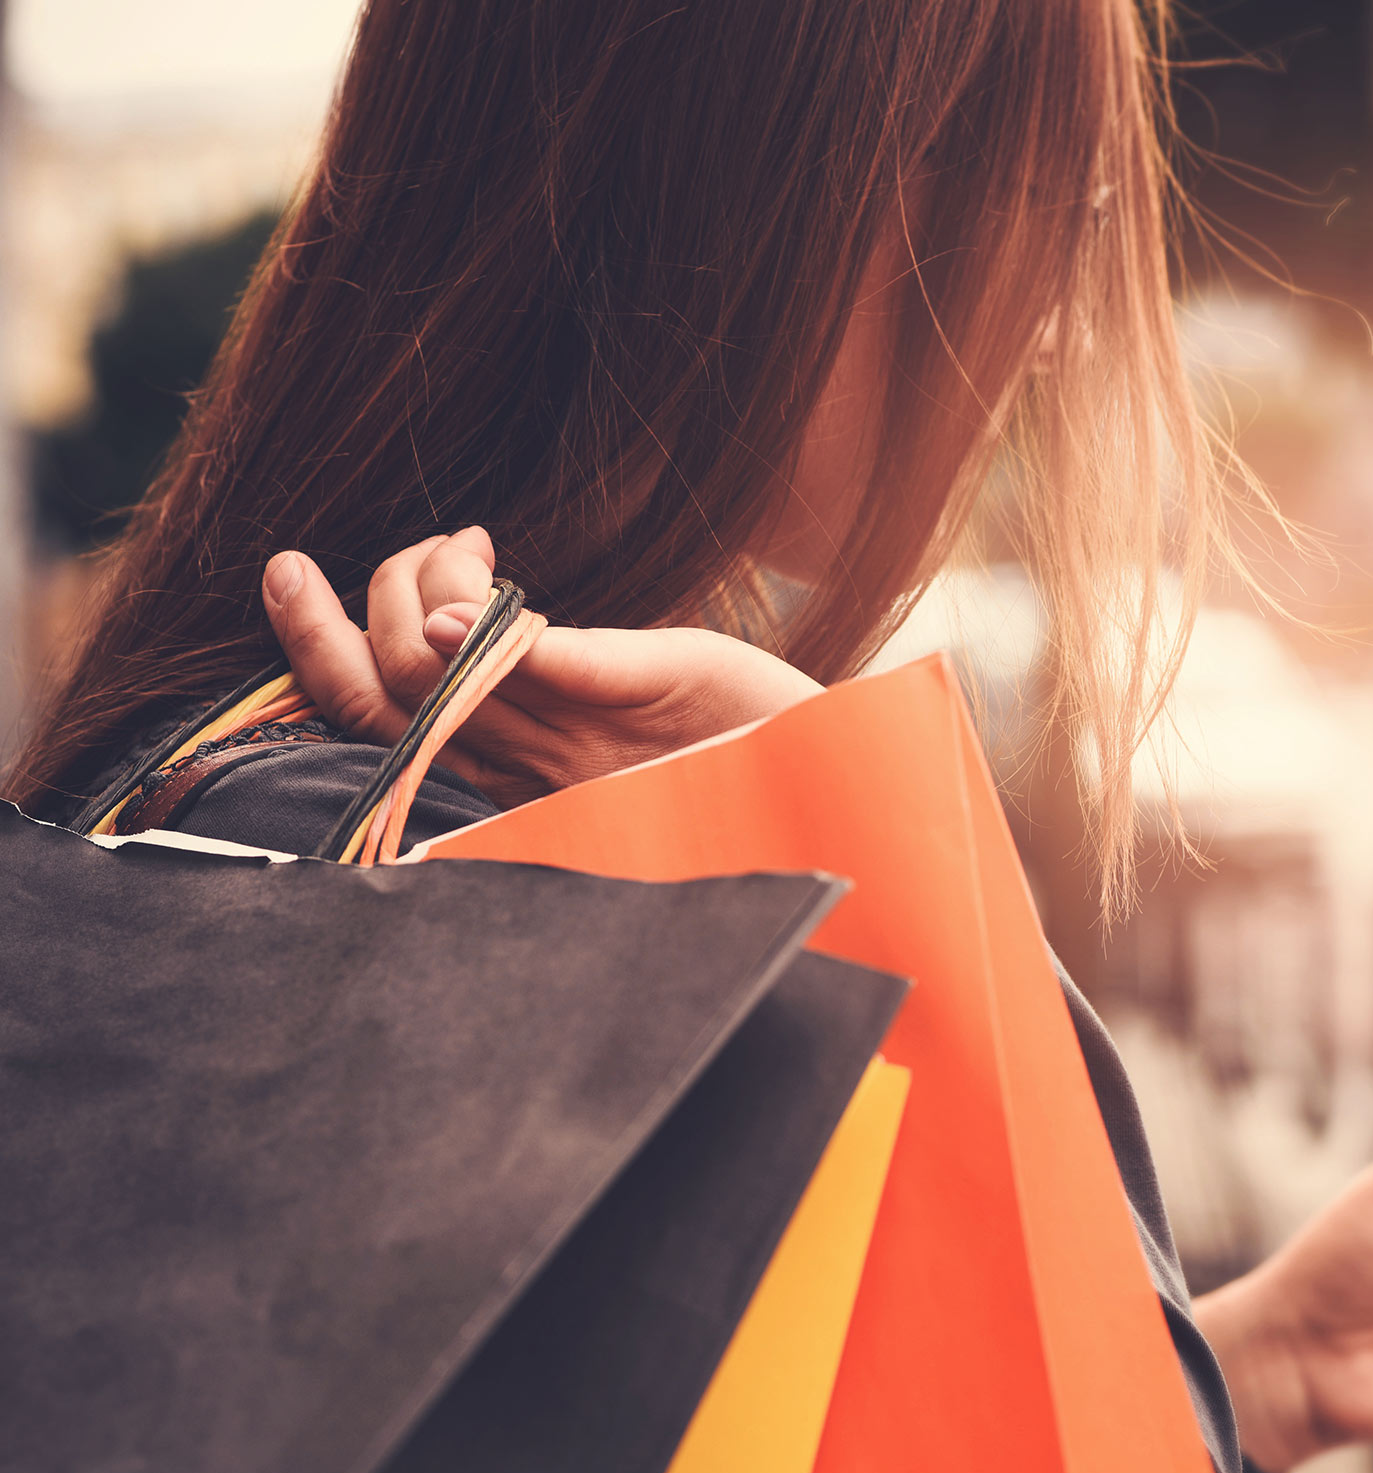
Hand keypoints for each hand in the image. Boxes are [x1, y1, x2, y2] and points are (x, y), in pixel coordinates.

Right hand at [260, 526, 822, 806]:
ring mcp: (576, 738)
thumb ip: (549, 663)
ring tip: (469, 550)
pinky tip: (479, 591)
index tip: (291, 570)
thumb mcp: (632, 688)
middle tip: (339, 557)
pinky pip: (543, 665)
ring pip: (438, 675)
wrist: (836, 777)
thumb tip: (448, 620)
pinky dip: (493, 629)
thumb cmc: (735, 737)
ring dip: (418, 591)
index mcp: (520, 759)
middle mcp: (531, 757)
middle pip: (386, 696)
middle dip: (328, 618)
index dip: (314, 647)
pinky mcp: (641, 700)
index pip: (379, 710)